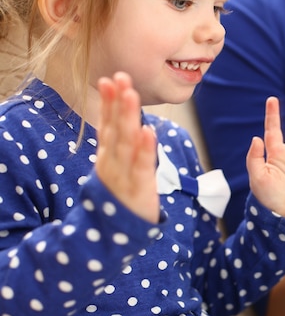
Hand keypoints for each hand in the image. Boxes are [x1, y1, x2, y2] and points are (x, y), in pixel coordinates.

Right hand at [95, 72, 159, 223]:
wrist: (111, 237)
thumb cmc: (120, 199)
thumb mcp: (116, 171)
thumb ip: (119, 148)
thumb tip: (126, 123)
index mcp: (107, 157)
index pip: (107, 125)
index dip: (109, 102)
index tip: (111, 79)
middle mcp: (111, 163)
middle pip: (115, 129)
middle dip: (118, 103)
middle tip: (122, 78)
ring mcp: (122, 176)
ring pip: (125, 143)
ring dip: (128, 118)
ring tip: (132, 96)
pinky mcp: (137, 190)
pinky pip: (141, 167)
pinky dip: (143, 150)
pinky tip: (147, 132)